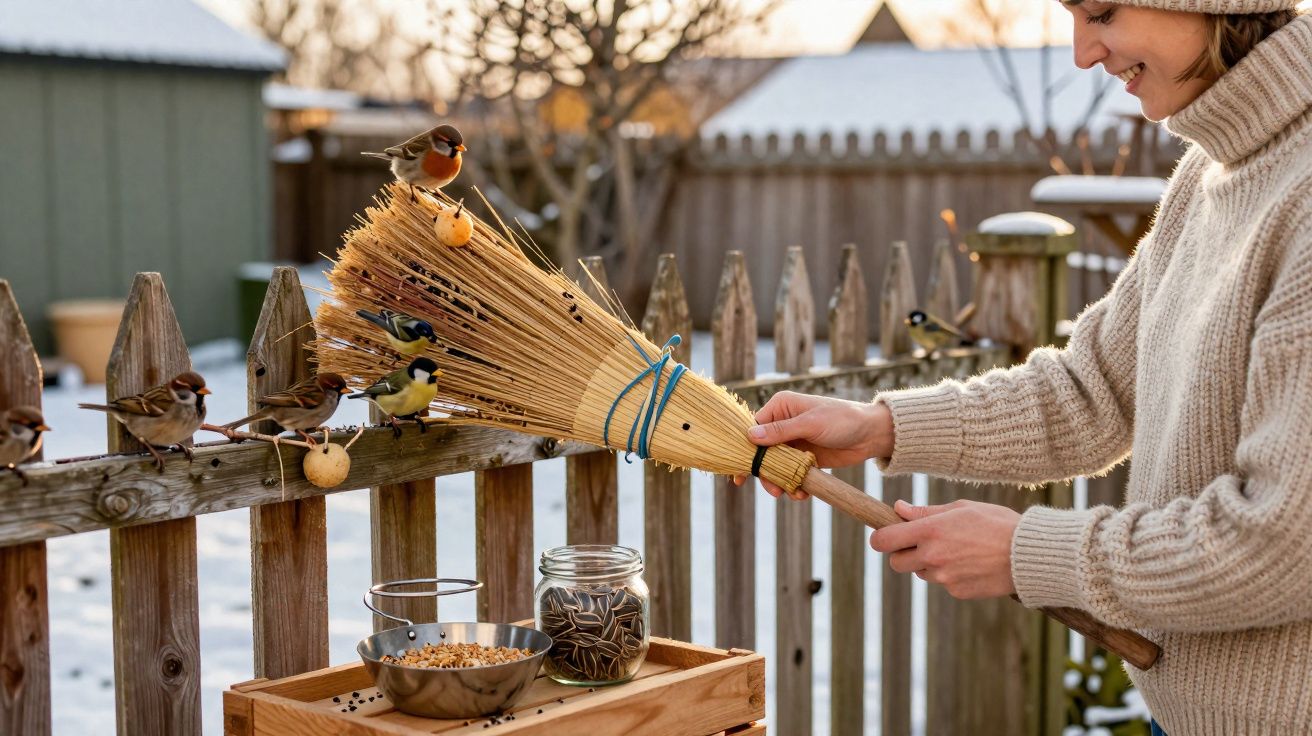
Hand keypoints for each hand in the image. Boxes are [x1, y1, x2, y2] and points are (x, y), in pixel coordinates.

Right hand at [735, 391, 893, 497]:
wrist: (871, 435)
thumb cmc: (842, 419)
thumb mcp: (811, 423)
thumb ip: (781, 431)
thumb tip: (751, 436)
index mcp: (781, 407)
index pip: (753, 428)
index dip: (746, 450)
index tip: (741, 473)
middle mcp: (783, 424)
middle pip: (762, 452)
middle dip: (766, 473)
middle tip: (773, 491)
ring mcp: (793, 442)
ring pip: (775, 466)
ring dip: (780, 482)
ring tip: (791, 493)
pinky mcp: (804, 458)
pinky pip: (790, 474)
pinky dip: (793, 485)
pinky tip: (802, 492)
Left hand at [869, 499, 1019, 599]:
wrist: (1029, 554)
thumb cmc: (997, 523)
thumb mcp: (961, 508)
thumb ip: (925, 512)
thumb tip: (897, 508)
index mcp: (930, 531)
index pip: (884, 540)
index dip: (880, 538)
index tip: (885, 535)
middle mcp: (932, 556)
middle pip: (896, 562)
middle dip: (902, 554)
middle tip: (920, 543)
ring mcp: (944, 577)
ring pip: (921, 573)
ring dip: (929, 564)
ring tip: (957, 550)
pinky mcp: (957, 592)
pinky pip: (943, 584)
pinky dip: (950, 575)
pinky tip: (971, 564)